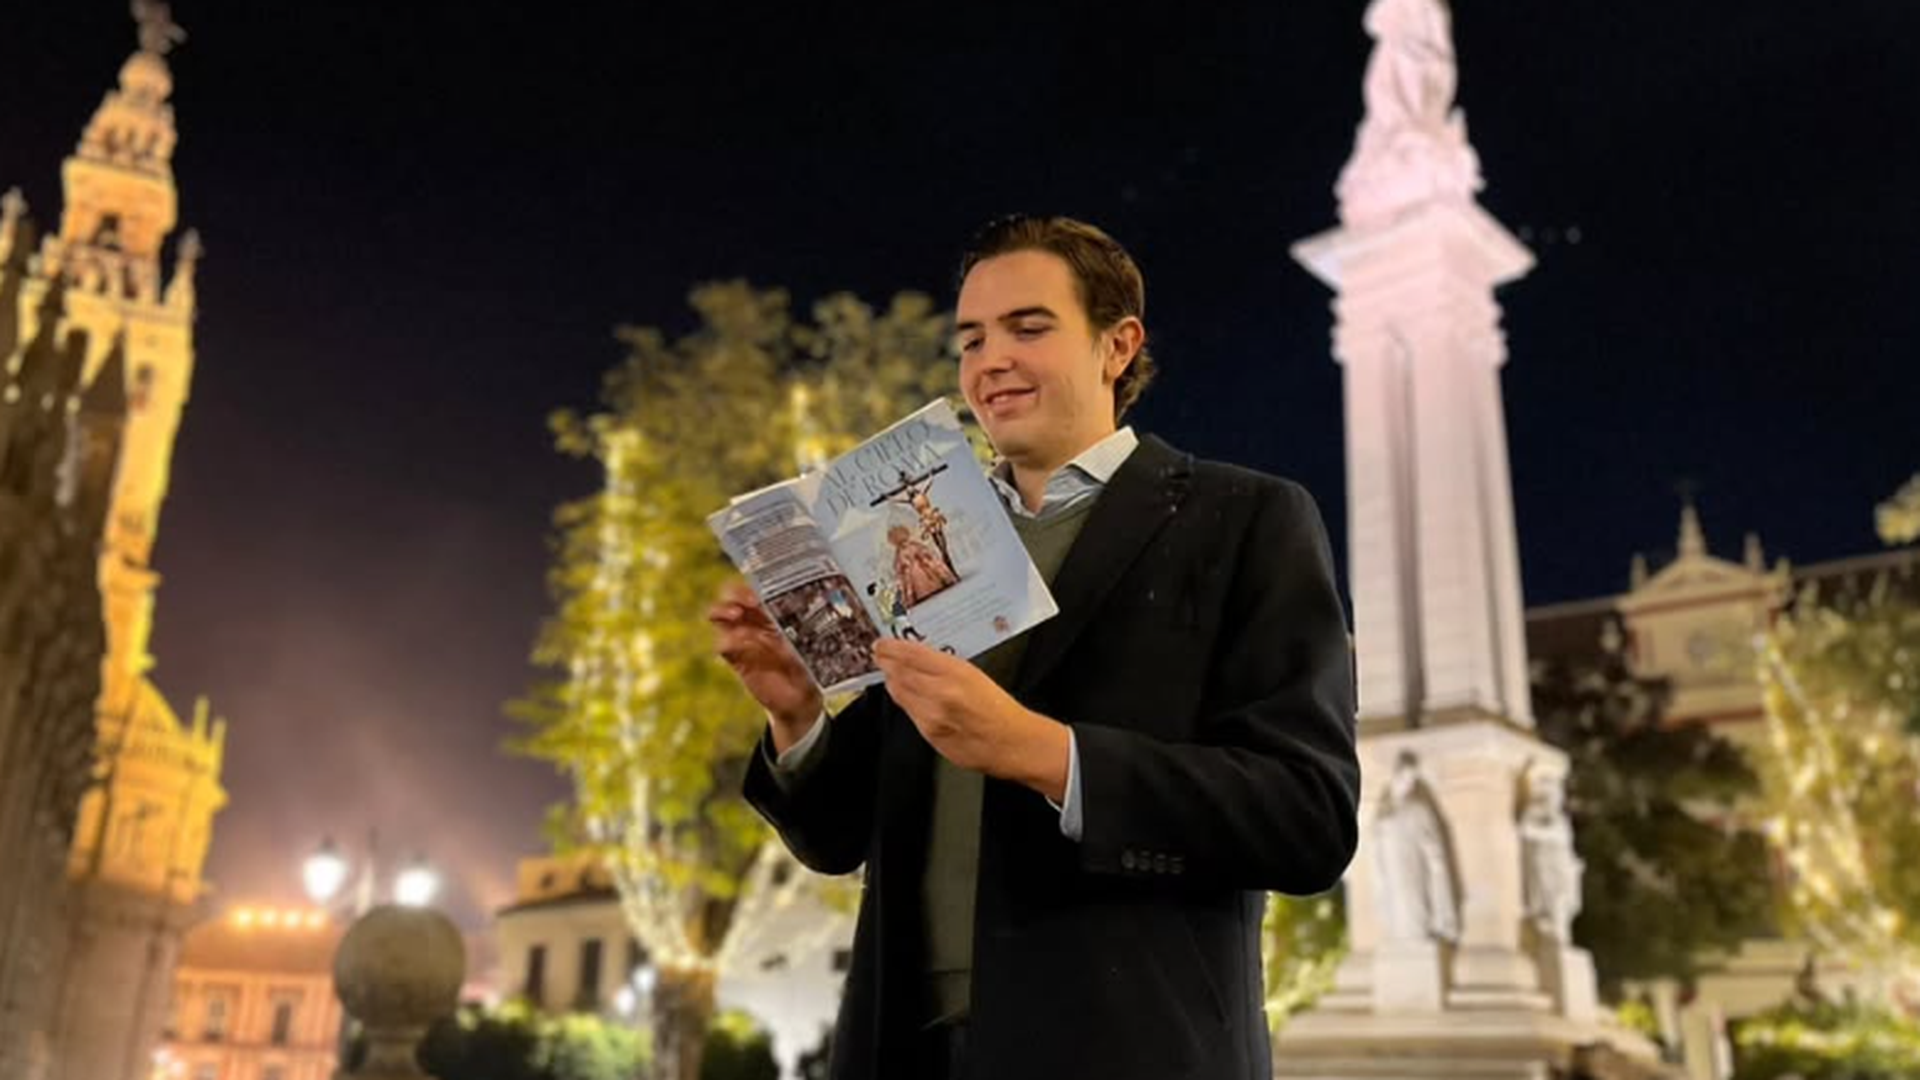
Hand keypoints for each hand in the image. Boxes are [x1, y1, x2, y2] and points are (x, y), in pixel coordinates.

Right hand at [709, 581, 822, 748]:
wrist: (800, 699)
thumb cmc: (809, 666)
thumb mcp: (812, 646)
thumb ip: (806, 632)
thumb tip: (810, 616)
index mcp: (774, 611)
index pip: (756, 588)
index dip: (754, 586)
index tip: (760, 594)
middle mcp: (756, 620)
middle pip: (731, 595)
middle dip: (734, 594)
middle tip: (747, 603)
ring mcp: (743, 638)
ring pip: (720, 615)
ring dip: (722, 611)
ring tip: (735, 615)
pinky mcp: (736, 658)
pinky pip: (722, 644)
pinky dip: (728, 641)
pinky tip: (742, 645)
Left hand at [871, 639, 1069, 800]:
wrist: (1012, 743)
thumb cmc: (1000, 710)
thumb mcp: (974, 675)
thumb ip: (943, 667)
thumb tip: (917, 659)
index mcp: (955, 673)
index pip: (911, 654)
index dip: (891, 648)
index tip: (882, 644)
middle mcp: (940, 693)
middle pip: (899, 673)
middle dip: (886, 663)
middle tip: (879, 655)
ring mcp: (932, 716)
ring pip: (899, 694)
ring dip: (892, 681)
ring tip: (889, 673)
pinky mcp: (929, 735)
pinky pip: (909, 714)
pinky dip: (904, 701)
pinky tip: (905, 696)